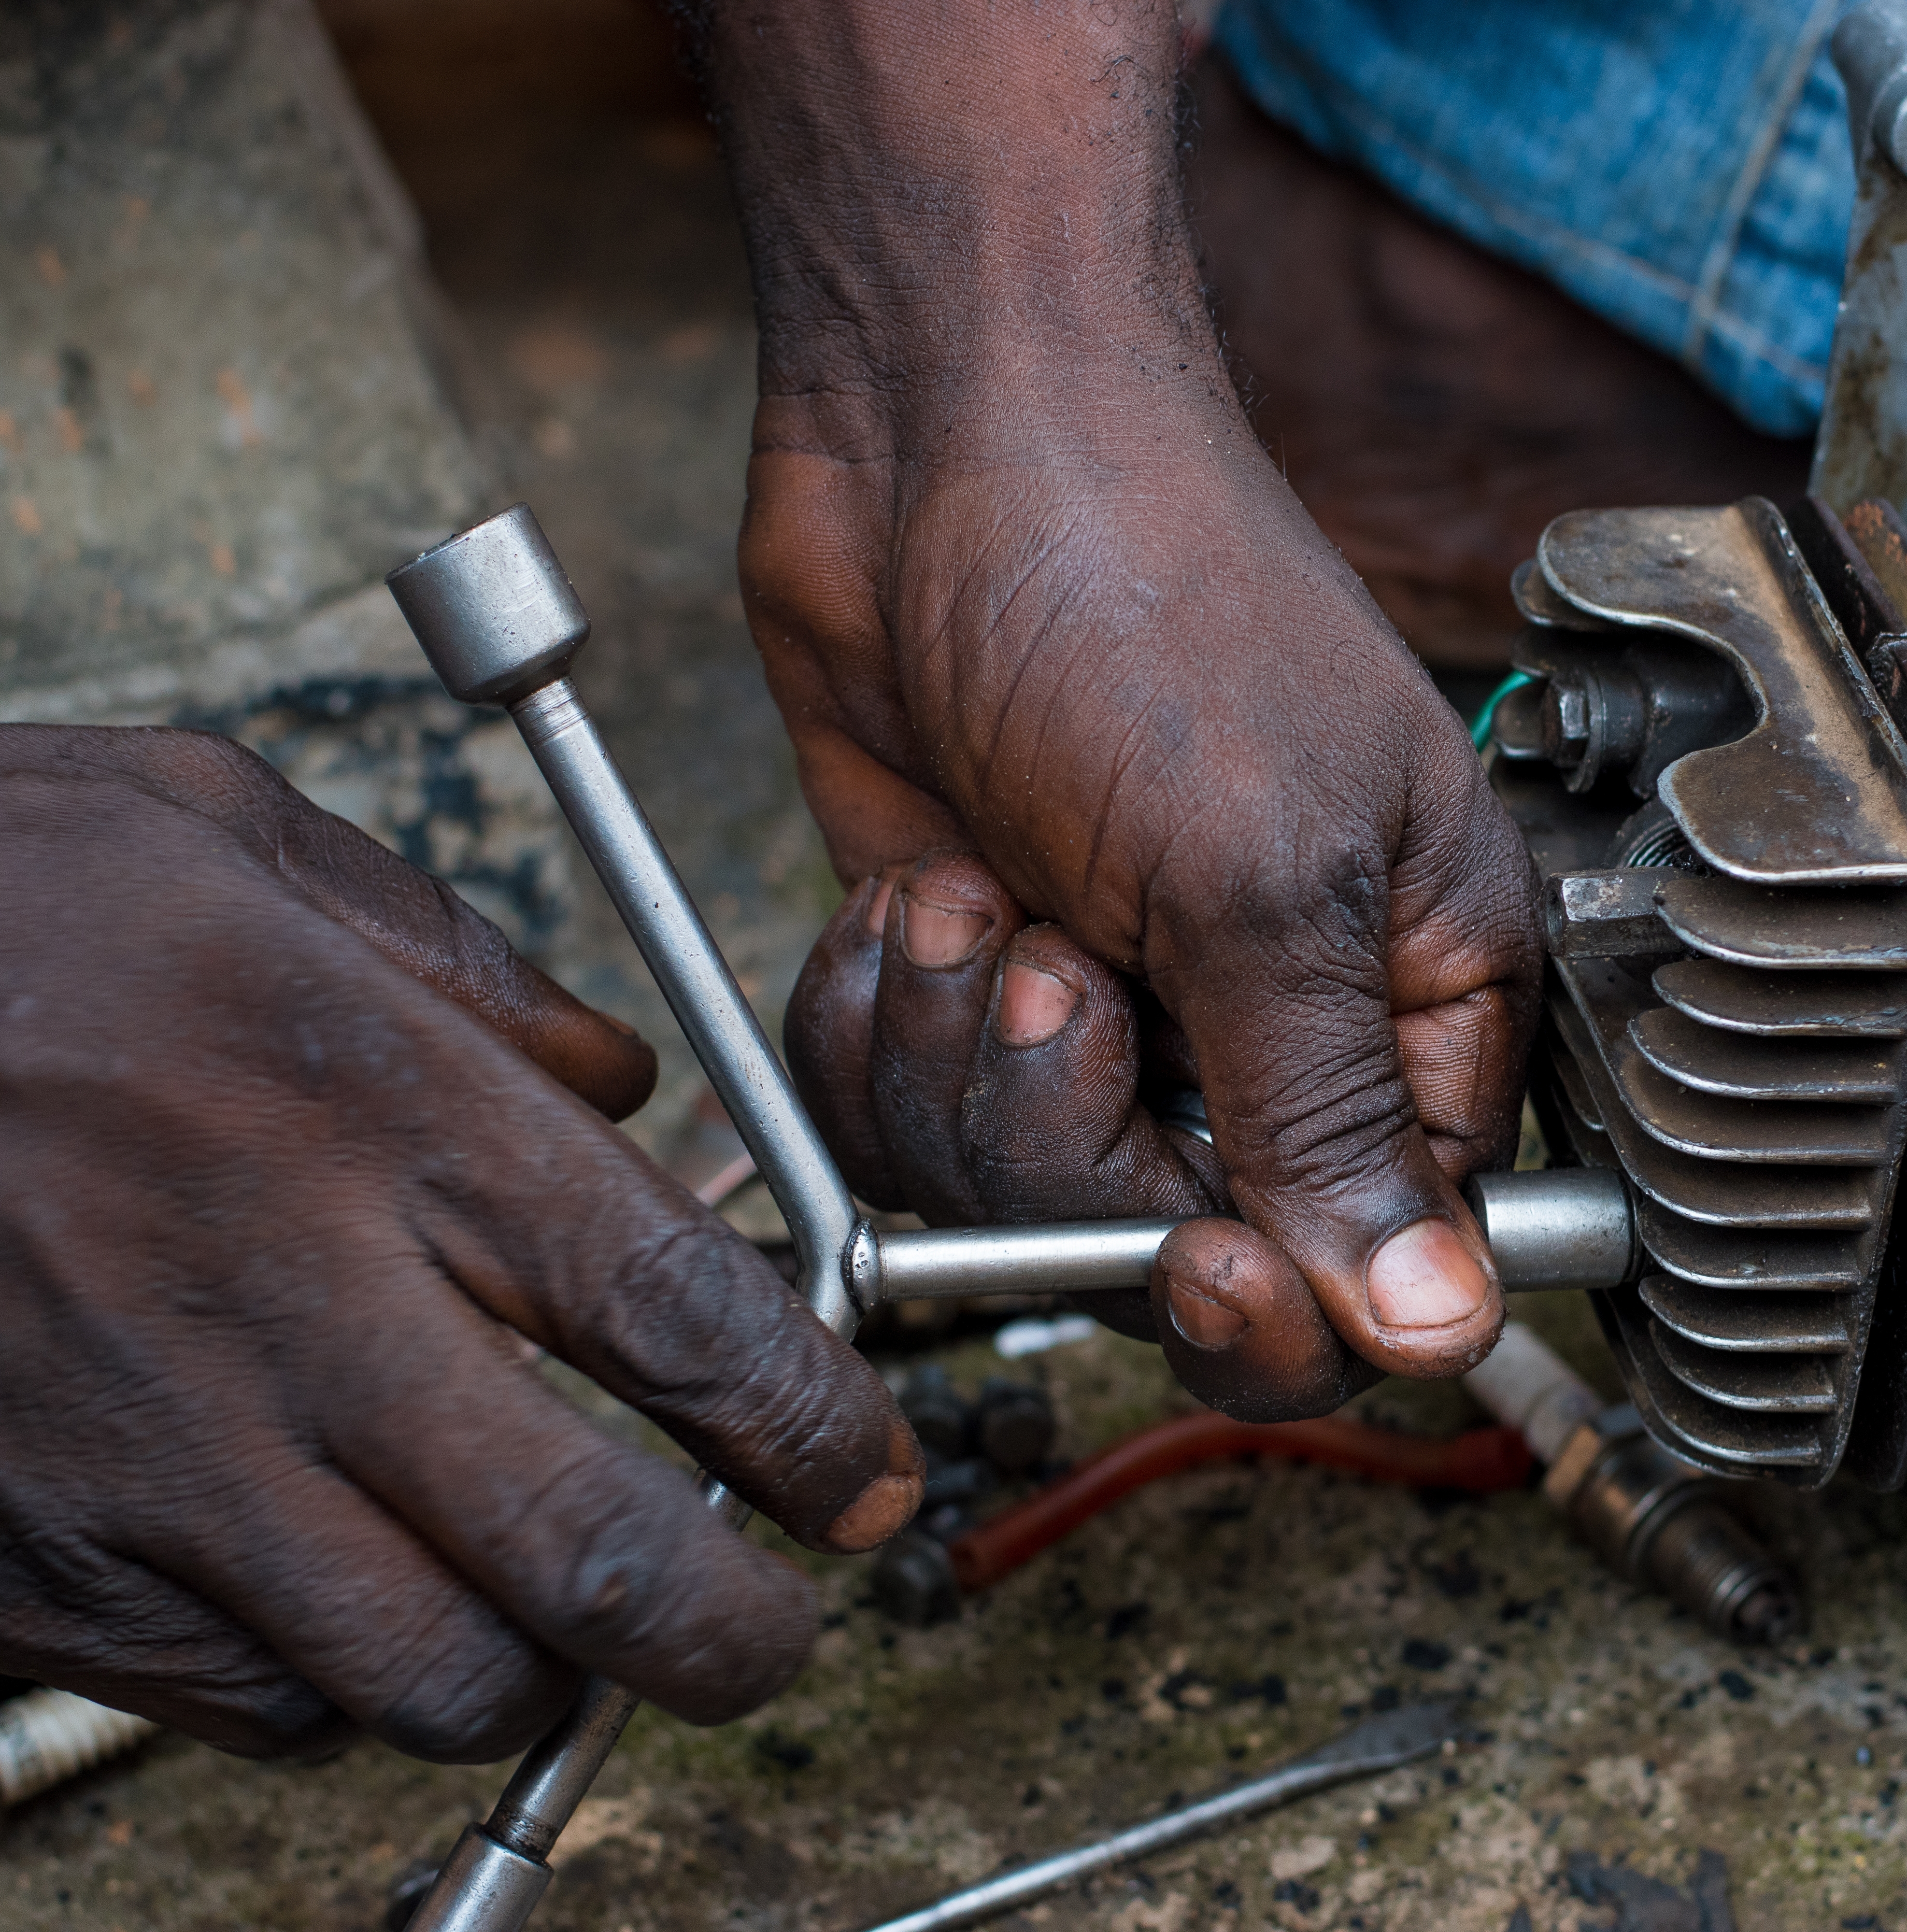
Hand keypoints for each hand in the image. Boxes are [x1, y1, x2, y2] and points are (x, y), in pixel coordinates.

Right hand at [0, 728, 919, 1760]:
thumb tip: (614, 1077)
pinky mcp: (29, 1562)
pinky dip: (338, 1686)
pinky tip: (353, 1599)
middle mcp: (279, 1303)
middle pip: (589, 1560)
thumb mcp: (221, 839)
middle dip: (730, 1635)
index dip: (817, 1429)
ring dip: (531, 1676)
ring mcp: (143, 1457)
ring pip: (424, 1678)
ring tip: (561, 1623)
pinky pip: (247, 1700)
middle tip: (775, 1632)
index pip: (685, 1321)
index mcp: (370, 1109)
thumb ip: (455, 960)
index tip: (867, 1475)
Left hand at [696, 2, 1545, 1416]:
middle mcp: (1272, 1023)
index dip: (1281, 1300)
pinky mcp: (974, 987)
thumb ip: (1331, 1119)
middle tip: (1062, 977)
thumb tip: (1442, 1326)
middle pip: (1181, 1259)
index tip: (1192, 1244)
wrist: (940, 435)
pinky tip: (911, 903)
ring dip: (960, 1067)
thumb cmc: (1145, 591)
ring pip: (1016, 1206)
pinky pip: (902, 1132)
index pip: (1388, 1263)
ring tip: (978, 901)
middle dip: (1075, 1141)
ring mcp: (1115, 1011)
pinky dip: (878, 1033)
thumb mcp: (1257, 875)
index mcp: (1416, 992)